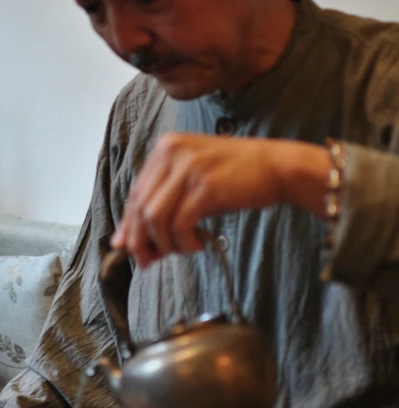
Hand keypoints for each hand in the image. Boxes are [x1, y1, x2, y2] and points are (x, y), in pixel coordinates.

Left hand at [111, 133, 329, 267]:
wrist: (277, 167)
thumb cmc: (235, 177)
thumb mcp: (193, 181)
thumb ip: (163, 203)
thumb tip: (130, 242)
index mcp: (165, 147)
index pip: (135, 193)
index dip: (130, 225)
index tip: (132, 248)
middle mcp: (172, 152)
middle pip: (140, 206)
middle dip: (140, 240)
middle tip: (150, 260)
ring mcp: (189, 167)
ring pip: (154, 217)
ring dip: (165, 243)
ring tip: (183, 249)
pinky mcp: (206, 186)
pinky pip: (180, 224)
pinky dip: (184, 242)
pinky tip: (199, 244)